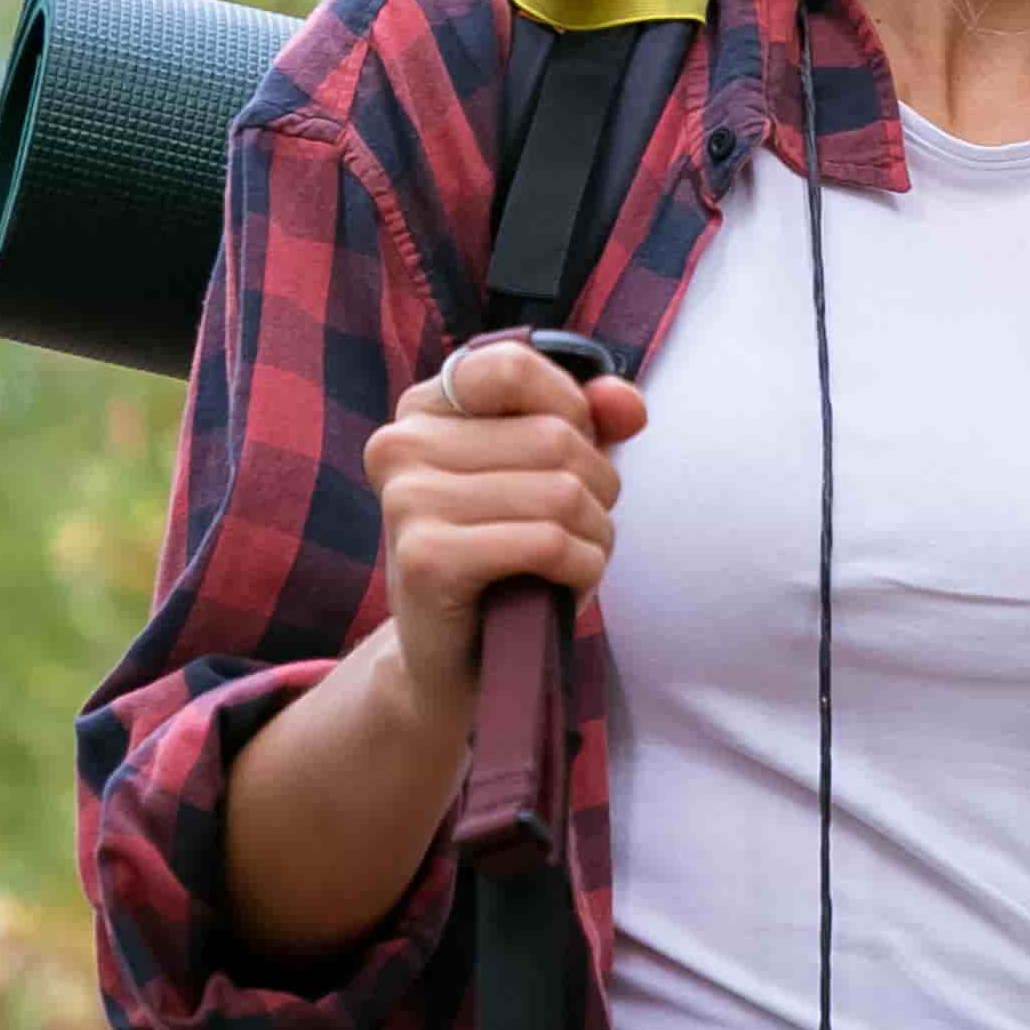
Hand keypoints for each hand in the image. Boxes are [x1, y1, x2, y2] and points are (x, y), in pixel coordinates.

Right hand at [362, 335, 650, 695]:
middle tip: (578, 528)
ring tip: (572, 560)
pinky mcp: (426, 559)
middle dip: (597, 486)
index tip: (573, 452)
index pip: (513, 366)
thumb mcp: (549, 471)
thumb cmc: (510, 556)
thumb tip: (628, 404)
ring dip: (595, 534)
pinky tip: (565, 584)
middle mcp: (401, 444)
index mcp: (424, 408)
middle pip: (554, 435)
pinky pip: (547, 542)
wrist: (460, 663)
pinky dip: (582, 567)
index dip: (570, 406)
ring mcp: (407, 501)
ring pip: (560, 492)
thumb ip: (589, 419)